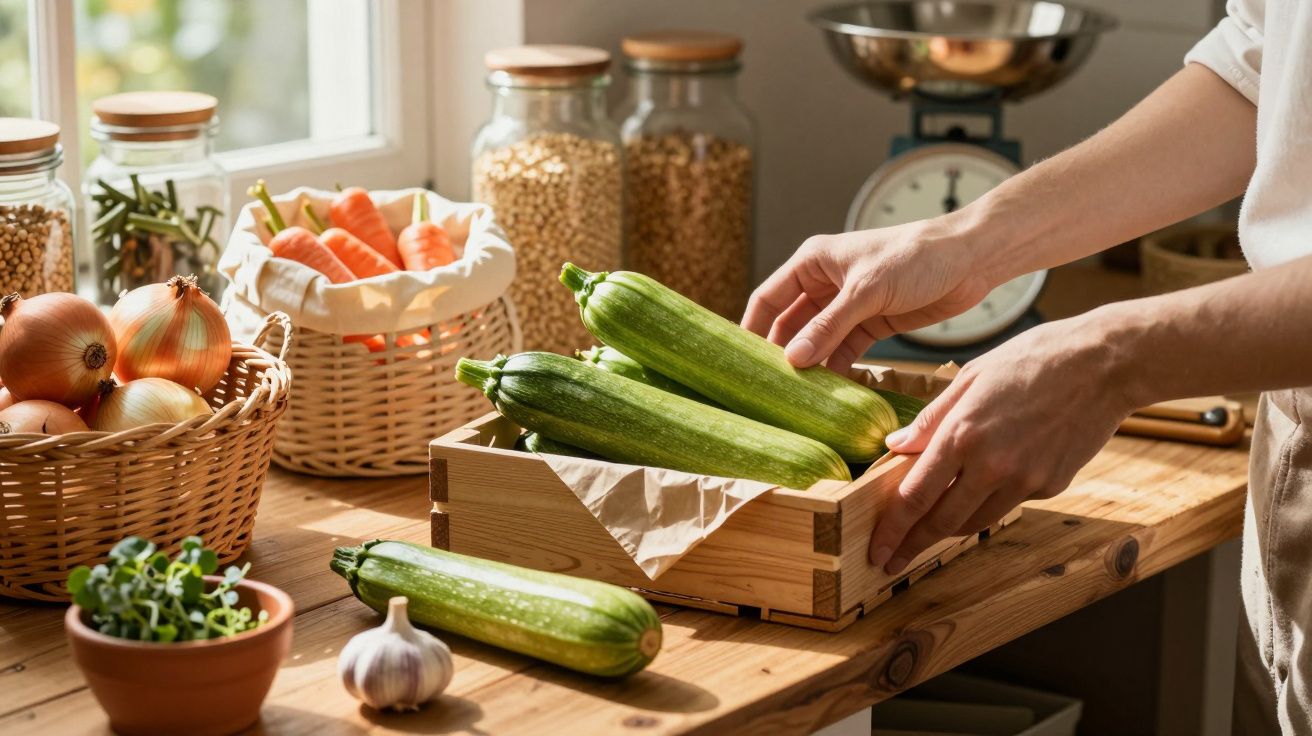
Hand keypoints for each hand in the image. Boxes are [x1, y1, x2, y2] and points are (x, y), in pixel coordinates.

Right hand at [742, 216, 995, 371]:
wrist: (971, 259)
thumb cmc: (916, 257)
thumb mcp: (866, 291)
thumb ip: (829, 326)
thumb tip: (793, 360)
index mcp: (813, 262)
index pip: (768, 298)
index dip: (752, 329)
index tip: (738, 362)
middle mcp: (824, 284)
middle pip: (789, 324)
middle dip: (780, 354)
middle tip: (767, 388)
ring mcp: (848, 306)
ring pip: (816, 342)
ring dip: (809, 366)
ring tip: (795, 397)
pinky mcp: (871, 324)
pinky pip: (843, 352)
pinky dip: (836, 370)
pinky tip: (829, 393)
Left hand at [867, 311, 1135, 573]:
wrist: (1104, 365)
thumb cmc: (1033, 359)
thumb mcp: (971, 377)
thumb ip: (930, 419)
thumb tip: (895, 447)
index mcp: (962, 434)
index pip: (915, 496)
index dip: (892, 530)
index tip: (877, 551)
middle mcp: (991, 465)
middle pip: (941, 522)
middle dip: (912, 545)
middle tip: (892, 560)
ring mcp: (1024, 480)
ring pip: (974, 522)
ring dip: (948, 530)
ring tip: (928, 533)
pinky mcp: (1051, 487)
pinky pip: (1008, 504)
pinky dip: (989, 502)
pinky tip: (984, 489)